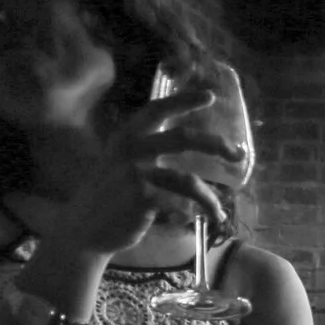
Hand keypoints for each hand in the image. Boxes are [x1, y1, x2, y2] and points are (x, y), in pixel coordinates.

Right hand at [57, 89, 242, 256]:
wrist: (85, 228)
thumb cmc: (111, 196)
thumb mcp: (122, 163)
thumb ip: (149, 150)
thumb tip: (193, 143)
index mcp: (127, 136)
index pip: (157, 109)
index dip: (184, 100)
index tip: (210, 96)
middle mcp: (131, 149)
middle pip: (183, 138)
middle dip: (216, 145)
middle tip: (238, 155)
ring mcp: (136, 173)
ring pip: (189, 181)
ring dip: (210, 199)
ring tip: (220, 213)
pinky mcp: (141, 198)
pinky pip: (181, 204)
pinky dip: (192, 214)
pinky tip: (193, 221)